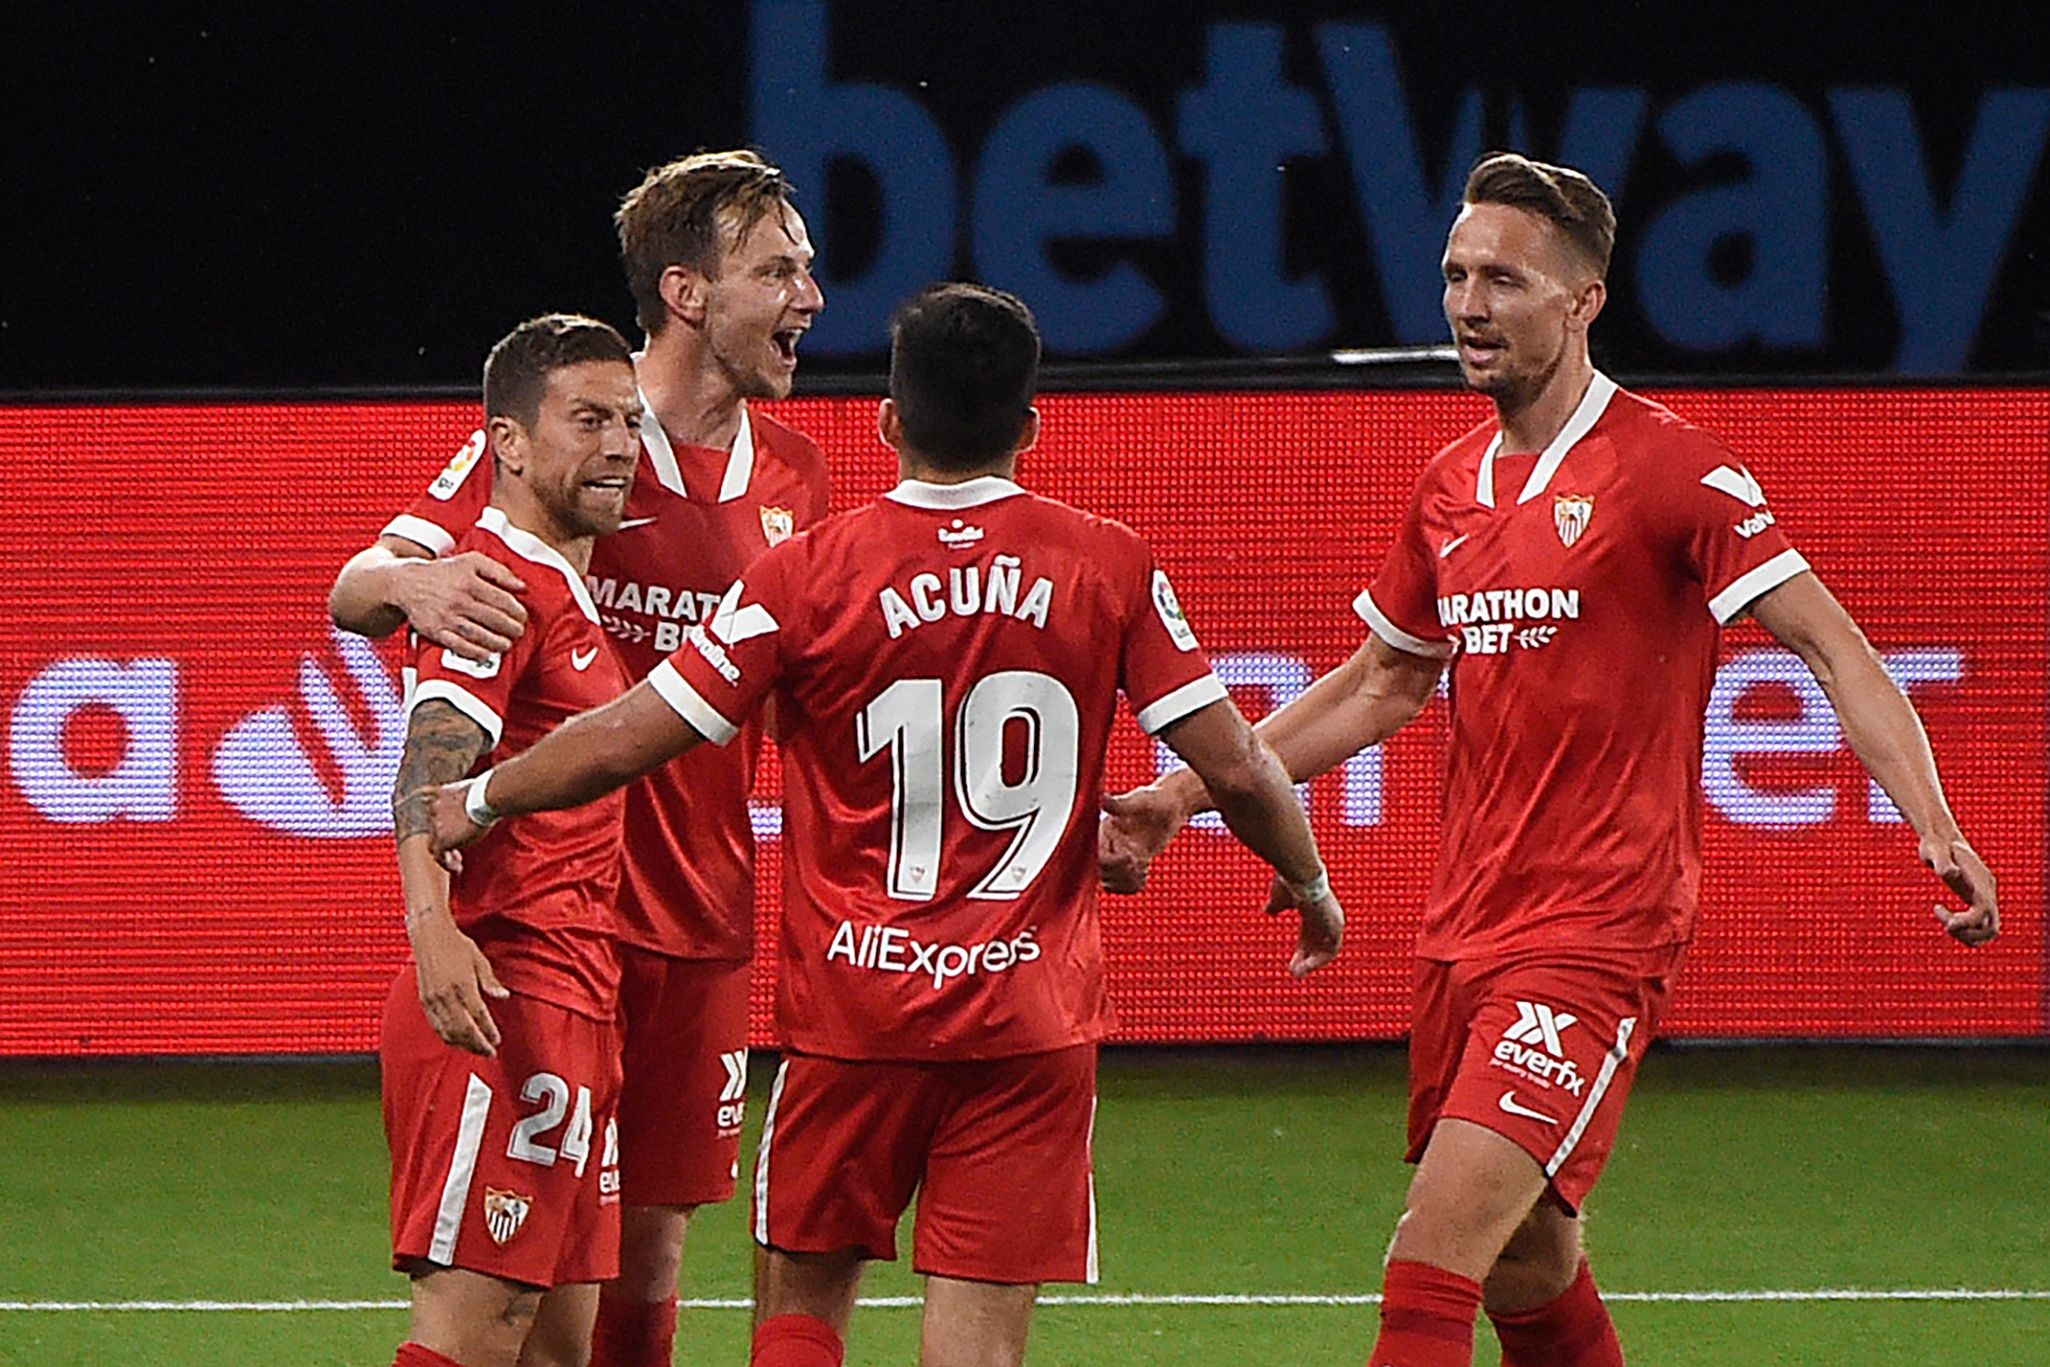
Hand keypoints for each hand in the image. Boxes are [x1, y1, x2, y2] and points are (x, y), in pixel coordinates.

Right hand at [397, 552, 527, 661]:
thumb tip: (521, 586)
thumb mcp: (472, 561)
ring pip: (478, 634)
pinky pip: (458, 645)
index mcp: (469, 581)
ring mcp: (447, 617)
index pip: (502, 600)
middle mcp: (458, 600)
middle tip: (518, 631)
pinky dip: (475, 652)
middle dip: (511, 628)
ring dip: (497, 642)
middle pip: (493, 618)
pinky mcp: (436, 631)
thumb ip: (499, 571)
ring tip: (506, 644)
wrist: (407, 582)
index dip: (517, 611)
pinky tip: (487, 654)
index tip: (522, 617)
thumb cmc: (444, 572)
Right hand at [409, 912, 508, 1054]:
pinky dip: (447, 1037)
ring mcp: (433, 1000)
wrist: (429, 935)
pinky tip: (457, 1041)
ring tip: (476, 1050)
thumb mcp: (479, 960)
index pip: (478, 1016)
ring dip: (463, 1044)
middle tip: (489, 1053)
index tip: (497, 1040)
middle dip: (477, 1044)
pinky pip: (436, 1026)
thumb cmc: (456, 945)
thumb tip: (504, 997)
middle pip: (463, 1029)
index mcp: (462, 985)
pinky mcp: (425, 1001)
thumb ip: (490, 981)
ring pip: (448, 1031)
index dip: (488, 1031)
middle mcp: (445, 996)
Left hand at [428, 781, 488, 868]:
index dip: (444, 822)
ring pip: (433, 844)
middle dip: (444, 840)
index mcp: (443, 794)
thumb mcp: (479, 789)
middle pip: (434, 828)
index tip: (456, 831)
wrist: (486, 797)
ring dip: (445, 855)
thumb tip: (494, 797)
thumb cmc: (491, 791)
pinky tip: (458, 869)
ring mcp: (436, 824)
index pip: (436, 809)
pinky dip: (447, 864)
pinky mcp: (442, 839)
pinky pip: (439, 856)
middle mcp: (435, 808)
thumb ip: (476, 796)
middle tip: (456, 850)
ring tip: (457, 863)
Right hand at [1098, 784, 1192, 893]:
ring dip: (1127, 881)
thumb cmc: (1156, 799)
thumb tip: (1102, 799)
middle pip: (1102, 872)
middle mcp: (1107, 843)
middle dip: (1122, 872)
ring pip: (1109, 882)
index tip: (1132, 856)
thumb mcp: (1140, 801)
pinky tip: (1144, 873)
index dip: (1114, 861)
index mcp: (1104, 829)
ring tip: (1143, 869)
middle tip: (1141, 862)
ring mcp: (1117, 855)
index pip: (1098, 855)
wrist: (1170, 807)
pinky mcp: (1129, 864)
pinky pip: (1123, 885)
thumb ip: (1120, 804)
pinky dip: (1133, 885)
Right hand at [1264, 874, 1343, 976]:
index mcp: (1316, 912)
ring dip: (1312, 964)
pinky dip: (1317, 961)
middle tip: (1294, 972)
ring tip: (1297, 973)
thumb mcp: (1279, 899)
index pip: (1311, 936)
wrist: (1300, 873)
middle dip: (1306, 960)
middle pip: (1320, 946)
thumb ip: (1275, 906)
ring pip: (1327, 951)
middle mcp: (1329, 919)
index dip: (1302, 951)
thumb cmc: (1290, 883)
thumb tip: (1267, 910)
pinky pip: (1330, 951)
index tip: (1292, 964)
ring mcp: (1334, 923)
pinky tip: (1303, 968)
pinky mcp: (1336, 926)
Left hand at [1922, 833, 1997, 945]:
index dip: (1968, 922)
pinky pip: (1979, 926)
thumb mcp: (1934, 851)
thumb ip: (1941, 861)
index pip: (1984, 911)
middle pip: (1991, 928)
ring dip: (1966, 935)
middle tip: (1946, 922)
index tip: (1948, 923)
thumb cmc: (1936, 845)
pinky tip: (1943, 913)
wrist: (1942, 840)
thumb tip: (1948, 873)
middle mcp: (1987, 892)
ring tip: (1945, 919)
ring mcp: (1984, 898)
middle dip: (1967, 933)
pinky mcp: (1976, 901)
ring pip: (1988, 932)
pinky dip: (1963, 930)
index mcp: (1981, 882)